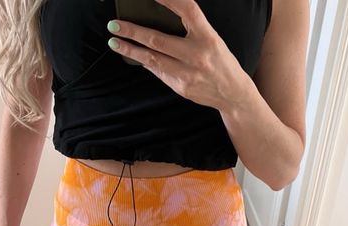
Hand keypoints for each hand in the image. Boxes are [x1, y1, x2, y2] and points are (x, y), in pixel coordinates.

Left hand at [107, 0, 247, 111]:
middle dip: (132, 31)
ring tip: (114, 42)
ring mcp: (188, 73)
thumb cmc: (220, 62)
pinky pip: (159, 72)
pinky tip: (134, 56)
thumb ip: (189, 32)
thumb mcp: (211, 40)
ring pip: (152, 59)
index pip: (186, 9)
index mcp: (208, 37)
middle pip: (158, 39)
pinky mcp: (182, 87)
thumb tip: (157, 23)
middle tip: (114, 24)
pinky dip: (145, 62)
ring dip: (130, 50)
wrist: (233, 93)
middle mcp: (198, 54)